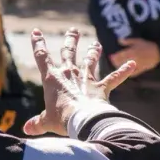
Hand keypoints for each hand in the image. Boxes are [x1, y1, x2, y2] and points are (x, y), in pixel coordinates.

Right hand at [24, 28, 138, 136]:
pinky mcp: (101, 87)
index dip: (38, 44)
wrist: (83, 120)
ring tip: (96, 44)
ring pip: (90, 61)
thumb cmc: (62, 119)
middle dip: (70, 40)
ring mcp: (87, 79)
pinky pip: (115, 77)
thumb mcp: (46, 122)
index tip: (36, 32)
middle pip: (69, 53)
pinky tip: (132, 63)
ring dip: (93, 52)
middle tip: (73, 30)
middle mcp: (70, 74)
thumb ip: (37, 123)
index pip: (42, 58)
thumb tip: (27, 129)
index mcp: (52, 79)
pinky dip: (124, 71)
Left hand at [110, 38, 159, 74]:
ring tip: (116, 66)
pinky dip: (128, 73)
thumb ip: (128, 41)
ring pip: (126, 68)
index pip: (121, 55)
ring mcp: (137, 65)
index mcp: (133, 51)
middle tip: (112, 61)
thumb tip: (119, 40)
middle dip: (116, 62)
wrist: (158, 53)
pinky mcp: (140, 70)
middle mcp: (134, 58)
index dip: (115, 56)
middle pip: (122, 62)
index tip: (111, 56)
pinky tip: (124, 72)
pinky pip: (133, 73)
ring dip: (120, 67)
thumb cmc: (147, 46)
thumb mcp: (138, 41)